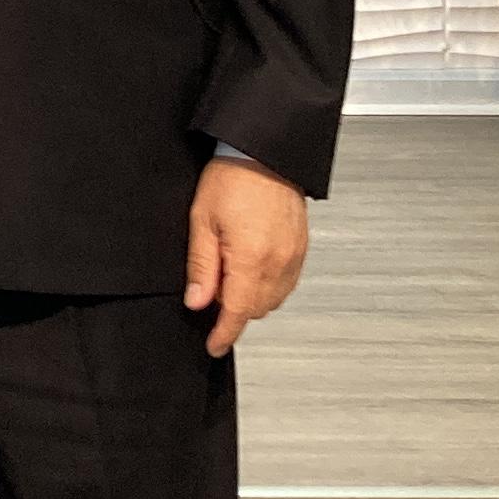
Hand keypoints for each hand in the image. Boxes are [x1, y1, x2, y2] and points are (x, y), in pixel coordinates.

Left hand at [184, 158, 306, 357]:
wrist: (266, 153)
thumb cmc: (233, 178)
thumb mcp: (202, 221)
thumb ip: (202, 266)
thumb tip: (197, 302)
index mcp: (251, 259)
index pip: (237, 313)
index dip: (223, 334)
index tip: (214, 345)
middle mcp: (278, 263)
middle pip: (256, 310)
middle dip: (232, 311)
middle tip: (211, 289)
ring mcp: (294, 256)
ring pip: (273, 300)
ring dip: (251, 299)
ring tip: (230, 272)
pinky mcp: (301, 249)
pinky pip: (286, 283)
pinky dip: (268, 286)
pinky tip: (250, 267)